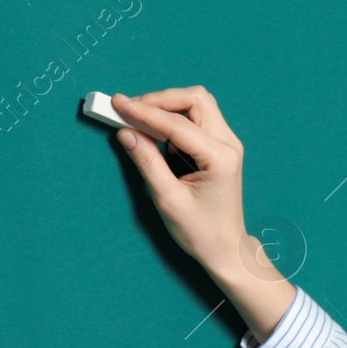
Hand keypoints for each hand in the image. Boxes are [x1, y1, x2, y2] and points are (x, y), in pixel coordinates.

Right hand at [110, 87, 268, 278]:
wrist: (225, 248)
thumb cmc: (201, 231)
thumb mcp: (168, 199)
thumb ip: (147, 162)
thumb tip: (126, 132)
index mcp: (220, 158)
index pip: (178, 123)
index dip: (144, 111)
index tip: (118, 103)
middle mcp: (228, 145)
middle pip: (195, 99)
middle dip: (160, 100)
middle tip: (130, 109)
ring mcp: (227, 144)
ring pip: (197, 104)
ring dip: (167, 106)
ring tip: (139, 119)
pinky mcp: (220, 147)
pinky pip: (197, 119)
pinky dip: (174, 118)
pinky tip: (155, 132)